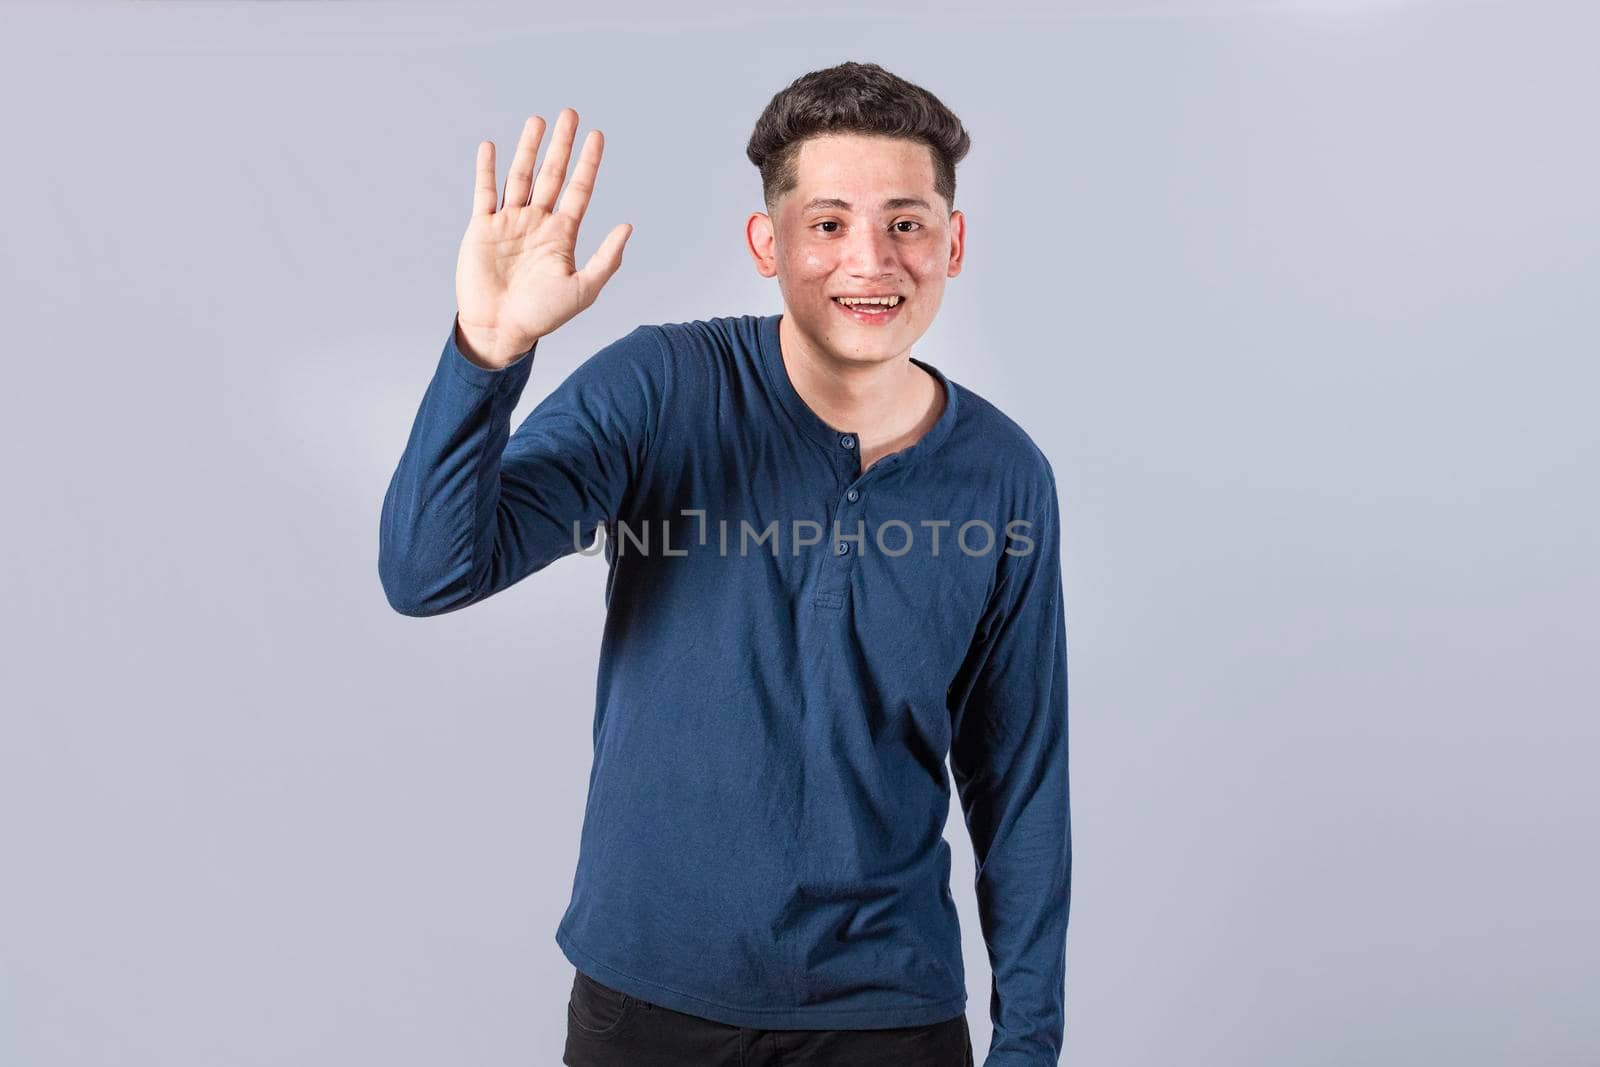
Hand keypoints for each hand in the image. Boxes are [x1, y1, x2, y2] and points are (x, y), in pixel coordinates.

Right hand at [454, 108, 632, 366]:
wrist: (501, 329)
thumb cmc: (543, 316)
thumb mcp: (583, 290)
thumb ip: (606, 259)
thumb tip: (628, 227)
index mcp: (562, 234)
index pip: (579, 190)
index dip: (589, 163)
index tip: (598, 135)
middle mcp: (537, 223)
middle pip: (552, 174)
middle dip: (561, 145)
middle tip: (570, 114)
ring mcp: (510, 223)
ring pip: (520, 176)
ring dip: (528, 148)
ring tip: (537, 120)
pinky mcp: (482, 228)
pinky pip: (485, 192)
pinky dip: (487, 169)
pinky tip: (491, 146)